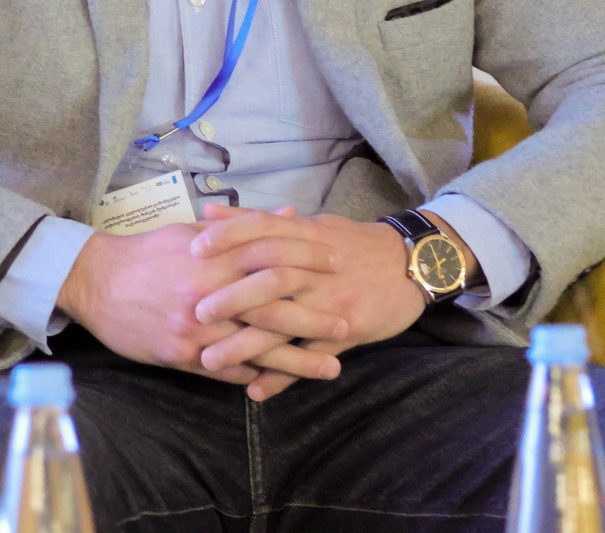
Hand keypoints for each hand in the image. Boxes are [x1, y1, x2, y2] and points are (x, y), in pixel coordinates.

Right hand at [56, 222, 324, 399]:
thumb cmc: (145, 253)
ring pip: (256, 347)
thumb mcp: (191, 231)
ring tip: (331, 367)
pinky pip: (228, 371)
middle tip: (347, 323)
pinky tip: (283, 383)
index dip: (307, 258)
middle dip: (313, 316)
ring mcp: (196, 328)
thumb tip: (290, 214)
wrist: (94, 282)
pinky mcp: (182, 355)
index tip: (338, 262)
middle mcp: (208, 292)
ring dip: (297, 360)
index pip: (270, 254)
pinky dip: (257, 376)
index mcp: (211, 255)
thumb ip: (241, 226)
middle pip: (272, 306)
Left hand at [186, 205, 431, 379]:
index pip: (263, 229)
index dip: (228, 236)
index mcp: (306, 236)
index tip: (193, 248)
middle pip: (271, 279)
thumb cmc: (351, 242)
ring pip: (287, 323)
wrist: (410, 263)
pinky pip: (312, 356)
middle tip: (196, 312)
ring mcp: (333, 301)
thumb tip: (208, 214)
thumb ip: (258, 222)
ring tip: (209, 360)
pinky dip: (284, 375)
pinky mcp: (350, 332)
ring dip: (246, 345)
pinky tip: (256, 390)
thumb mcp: (310, 224)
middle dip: (232, 297)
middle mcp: (317, 269)